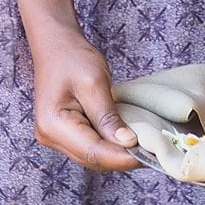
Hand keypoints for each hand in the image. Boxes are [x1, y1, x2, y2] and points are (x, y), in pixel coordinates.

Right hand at [30, 29, 139, 171]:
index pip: (93, 152)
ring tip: (144, 148)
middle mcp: (50, 136)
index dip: (122, 157)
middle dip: (122, 158)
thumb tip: (128, 143)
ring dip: (117, 155)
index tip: (150, 155)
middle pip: (92, 158)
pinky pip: (90, 147)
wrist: (57, 46)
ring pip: (92, 156)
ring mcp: (55, 137)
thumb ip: (108, 116)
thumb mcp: (94, 83)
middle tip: (153, 153)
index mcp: (53, 124)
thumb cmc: (73, 58)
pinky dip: (109, 147)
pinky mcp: (64, 135)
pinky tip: (127, 141)